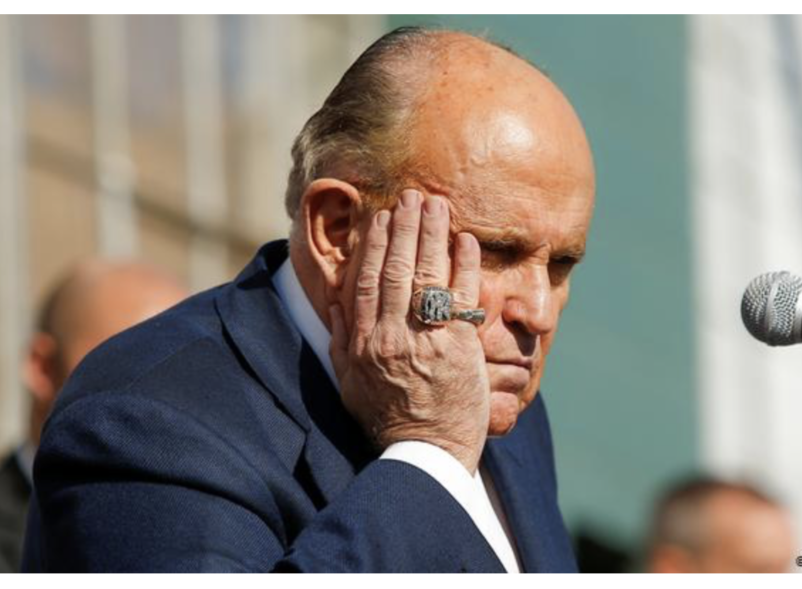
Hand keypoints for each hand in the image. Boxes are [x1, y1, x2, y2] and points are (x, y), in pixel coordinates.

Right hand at [329, 189, 489, 473]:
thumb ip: (341, 340)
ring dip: (432, 235)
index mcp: (364, 342)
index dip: (373, 244)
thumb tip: (336, 302)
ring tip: (436, 204)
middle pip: (395, 269)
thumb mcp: (348, 382)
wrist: (425, 453)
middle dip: (404, 228)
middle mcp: (392, 336)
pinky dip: (464, 266)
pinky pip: (462, 298)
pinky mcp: (460, 348)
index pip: (365, 281)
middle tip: (411, 196)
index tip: (380, 217)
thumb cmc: (386, 418)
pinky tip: (466, 240)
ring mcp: (427, 340)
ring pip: (426, 275)